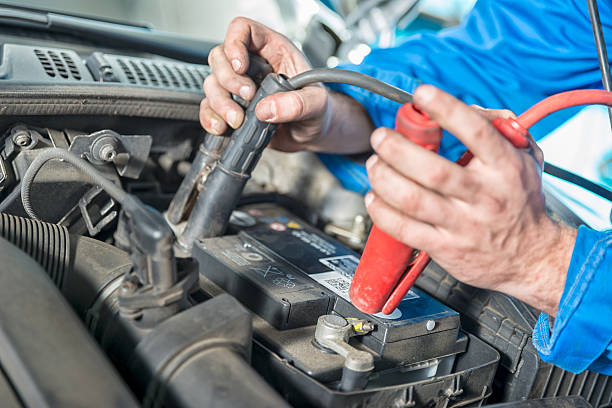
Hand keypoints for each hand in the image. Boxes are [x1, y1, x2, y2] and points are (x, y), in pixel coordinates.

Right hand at [200, 17, 373, 153]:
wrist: (313, 135)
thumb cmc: (318, 110)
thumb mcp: (317, 104)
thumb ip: (298, 104)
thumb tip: (268, 108)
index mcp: (273, 51)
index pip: (244, 30)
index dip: (235, 43)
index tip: (241, 66)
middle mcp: (252, 66)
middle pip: (220, 57)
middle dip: (228, 79)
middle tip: (248, 96)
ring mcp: (239, 88)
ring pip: (212, 84)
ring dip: (220, 103)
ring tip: (238, 120)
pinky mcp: (233, 109)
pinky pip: (209, 108)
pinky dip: (211, 118)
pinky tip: (222, 127)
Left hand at [364, 85, 576, 315]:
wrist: (531, 257)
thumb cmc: (521, 202)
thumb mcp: (526, 158)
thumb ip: (500, 128)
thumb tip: (465, 105)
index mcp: (505, 168)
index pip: (476, 133)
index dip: (446, 109)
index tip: (422, 94)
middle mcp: (484, 196)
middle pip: (433, 170)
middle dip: (397, 149)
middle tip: (380, 136)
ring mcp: (463, 225)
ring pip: (412, 200)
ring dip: (383, 177)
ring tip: (374, 164)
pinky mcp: (445, 248)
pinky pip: (404, 229)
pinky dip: (382, 211)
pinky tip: (374, 196)